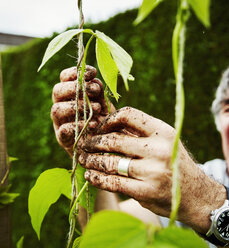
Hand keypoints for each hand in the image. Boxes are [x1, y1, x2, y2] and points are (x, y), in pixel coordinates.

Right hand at [51, 65, 114, 155]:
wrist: (105, 145)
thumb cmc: (103, 120)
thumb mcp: (104, 103)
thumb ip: (98, 92)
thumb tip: (94, 81)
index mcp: (70, 94)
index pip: (64, 78)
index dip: (75, 72)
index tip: (92, 73)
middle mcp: (62, 106)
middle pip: (57, 91)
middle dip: (76, 88)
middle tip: (94, 90)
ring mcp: (60, 122)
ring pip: (57, 109)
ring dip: (78, 106)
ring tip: (97, 108)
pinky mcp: (63, 139)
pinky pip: (63, 129)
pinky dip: (78, 125)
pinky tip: (92, 125)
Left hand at [79, 107, 225, 232]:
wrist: (196, 195)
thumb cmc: (174, 162)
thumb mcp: (163, 141)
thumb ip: (138, 132)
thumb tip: (106, 122)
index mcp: (162, 131)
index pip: (128, 114)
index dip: (108, 119)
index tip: (99, 127)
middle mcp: (158, 149)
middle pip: (114, 140)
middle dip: (94, 141)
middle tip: (83, 144)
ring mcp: (152, 171)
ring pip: (110, 162)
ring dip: (91, 160)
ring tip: (82, 158)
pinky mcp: (145, 192)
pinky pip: (113, 183)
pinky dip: (97, 178)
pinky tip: (90, 176)